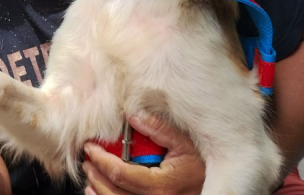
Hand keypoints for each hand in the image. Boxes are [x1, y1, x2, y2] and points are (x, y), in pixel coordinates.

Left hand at [82, 115, 204, 194]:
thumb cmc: (200, 167)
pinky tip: (98, 192)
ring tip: (91, 174)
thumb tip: (134, 116)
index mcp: (160, 185)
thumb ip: (160, 129)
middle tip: (88, 159)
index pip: (121, 174)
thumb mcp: (184, 144)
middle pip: (113, 192)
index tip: (91, 147)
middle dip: (95, 174)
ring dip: (98, 189)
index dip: (101, 160)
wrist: (215, 186)